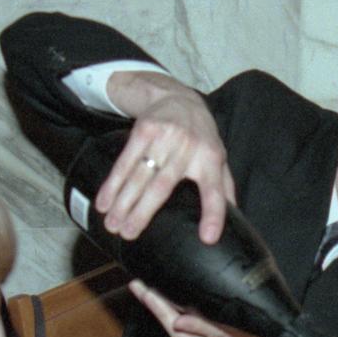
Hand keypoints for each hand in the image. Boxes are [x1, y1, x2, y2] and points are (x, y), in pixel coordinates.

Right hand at [93, 70, 236, 242]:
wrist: (179, 98)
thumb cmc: (201, 137)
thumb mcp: (218, 157)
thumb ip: (224, 189)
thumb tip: (233, 225)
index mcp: (210, 160)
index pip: (215, 191)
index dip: (213, 214)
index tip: (207, 238)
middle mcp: (188, 148)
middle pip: (163, 186)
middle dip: (143, 212)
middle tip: (128, 234)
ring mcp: (164, 138)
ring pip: (140, 175)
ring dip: (123, 202)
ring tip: (112, 225)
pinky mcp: (144, 130)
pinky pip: (125, 161)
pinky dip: (112, 184)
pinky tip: (104, 202)